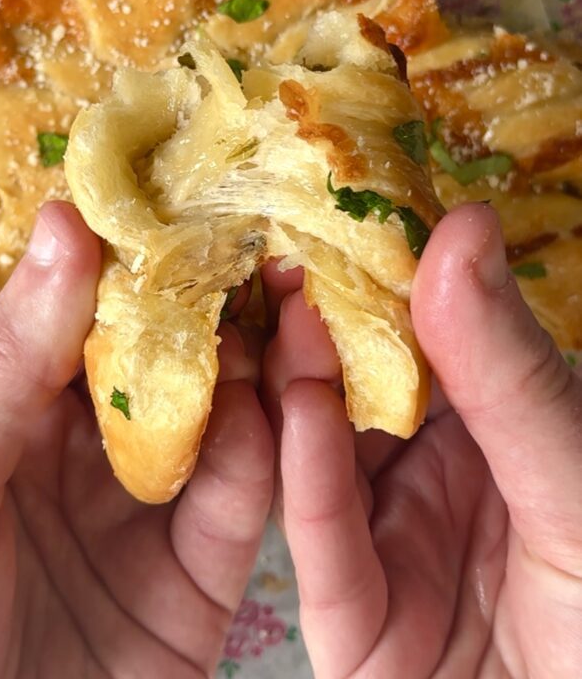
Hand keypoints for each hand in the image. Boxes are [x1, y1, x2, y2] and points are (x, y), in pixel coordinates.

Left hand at [0, 202, 272, 677]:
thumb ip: (3, 362)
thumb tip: (66, 223)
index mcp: (16, 407)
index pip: (88, 307)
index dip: (138, 248)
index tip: (193, 187)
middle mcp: (89, 445)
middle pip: (169, 351)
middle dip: (218, 293)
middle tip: (271, 228)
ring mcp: (150, 506)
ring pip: (223, 410)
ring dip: (261, 355)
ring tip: (296, 293)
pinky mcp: (203, 572)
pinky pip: (249, 495)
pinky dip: (274, 442)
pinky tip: (285, 396)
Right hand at [263, 204, 581, 677]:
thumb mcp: (577, 478)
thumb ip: (511, 368)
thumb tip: (461, 226)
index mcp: (487, 432)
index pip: (421, 343)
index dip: (382, 278)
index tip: (345, 208)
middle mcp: (431, 483)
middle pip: (358, 398)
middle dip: (322, 326)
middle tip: (291, 251)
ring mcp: (393, 556)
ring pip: (324, 466)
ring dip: (303, 389)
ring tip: (290, 314)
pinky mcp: (361, 636)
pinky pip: (330, 558)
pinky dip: (311, 482)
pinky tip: (300, 412)